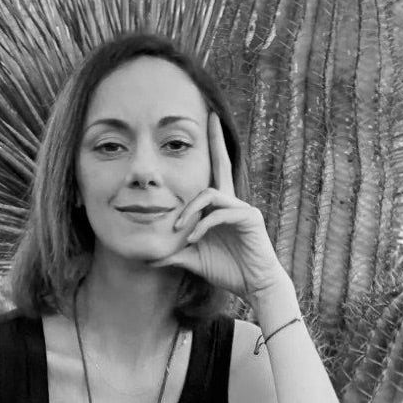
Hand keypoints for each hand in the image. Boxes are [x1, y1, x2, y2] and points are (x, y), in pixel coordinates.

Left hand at [150, 111, 288, 302]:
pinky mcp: (250, 219)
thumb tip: (148, 257)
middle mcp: (232, 203)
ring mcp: (242, 209)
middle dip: (216, 140)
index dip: (212, 150)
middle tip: (210, 116)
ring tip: (178, 228)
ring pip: (211, 194)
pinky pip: (220, 214)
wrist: (254, 286)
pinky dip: (204, 225)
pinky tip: (195, 239)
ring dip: (190, 210)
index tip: (207, 124)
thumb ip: (174, 253)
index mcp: (219, 209)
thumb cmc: (228, 271)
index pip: (214, 175)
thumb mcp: (193, 259)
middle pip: (223, 165)